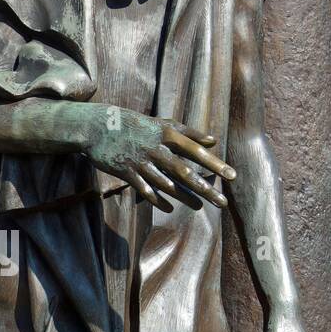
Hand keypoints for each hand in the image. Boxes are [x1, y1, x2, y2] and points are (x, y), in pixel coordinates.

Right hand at [85, 107, 234, 211]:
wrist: (98, 126)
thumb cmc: (134, 124)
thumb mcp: (161, 123)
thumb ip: (187, 132)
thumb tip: (212, 140)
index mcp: (166, 134)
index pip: (195, 151)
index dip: (214, 164)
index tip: (232, 176)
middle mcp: (156, 149)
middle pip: (185, 171)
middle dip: (205, 188)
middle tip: (222, 202)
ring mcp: (141, 162)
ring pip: (167, 183)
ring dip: (185, 197)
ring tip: (201, 206)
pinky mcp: (126, 172)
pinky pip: (145, 189)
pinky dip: (158, 199)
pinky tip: (170, 208)